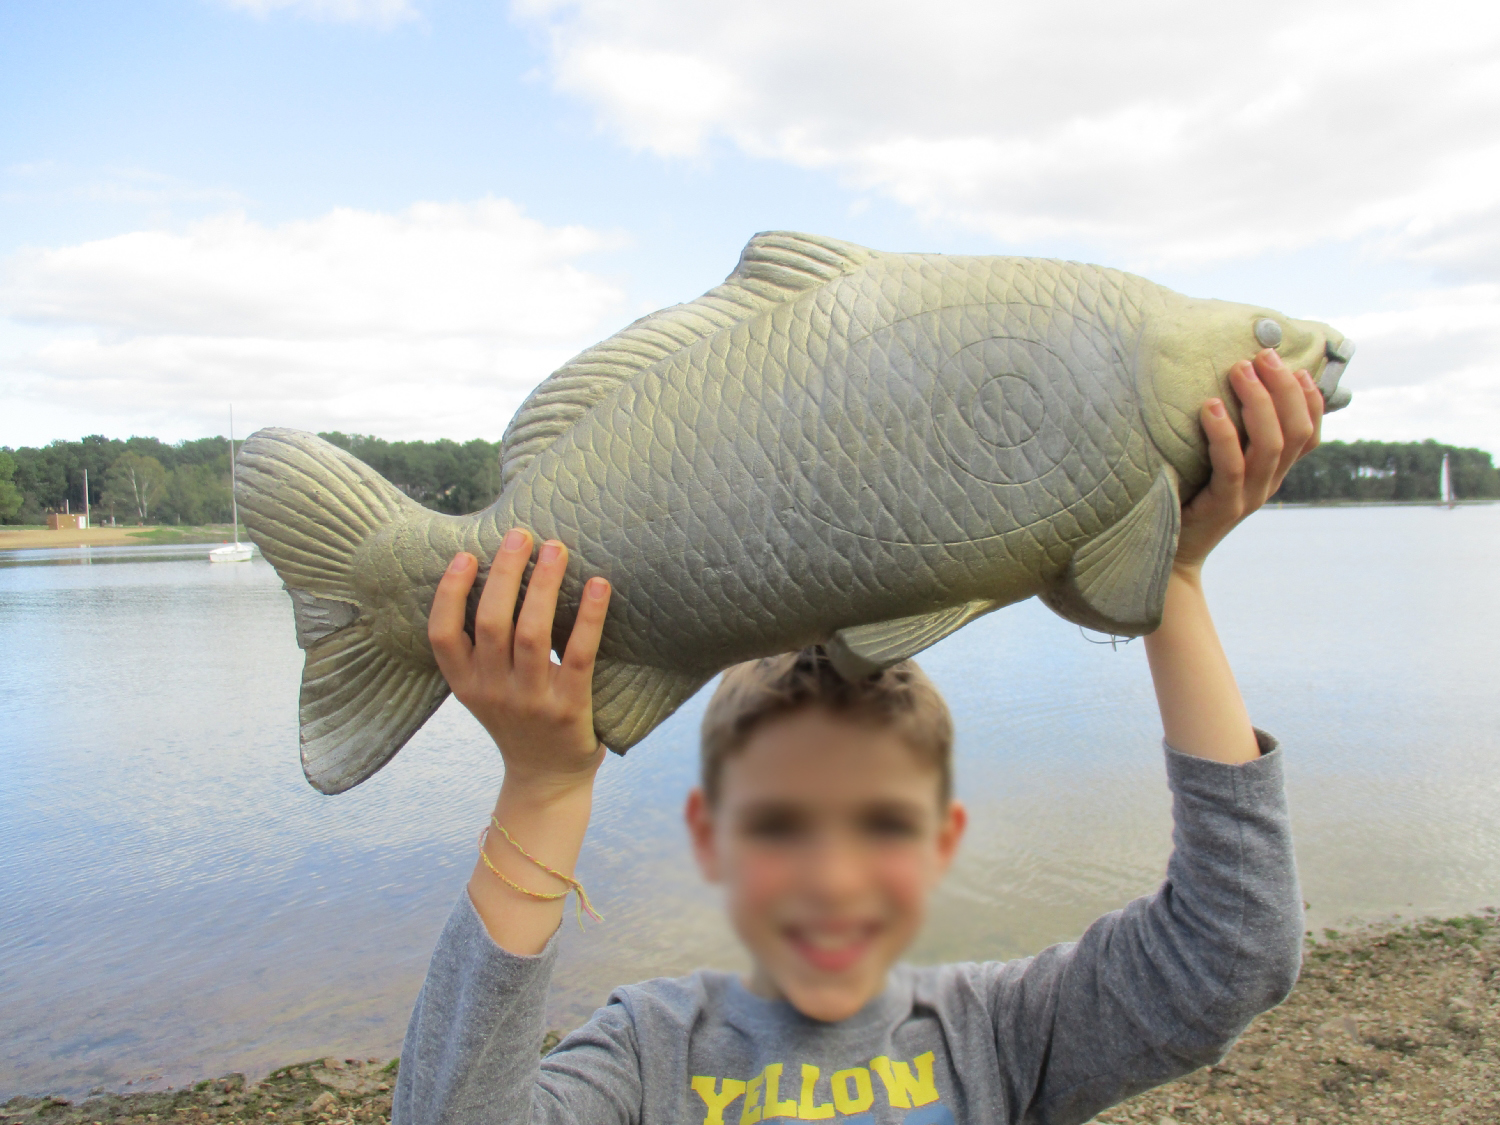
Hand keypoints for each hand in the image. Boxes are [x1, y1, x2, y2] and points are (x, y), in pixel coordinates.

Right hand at [428, 529, 611, 796]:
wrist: (547, 780)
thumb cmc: (519, 721)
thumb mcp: (486, 690)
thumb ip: (484, 649)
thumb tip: (499, 574)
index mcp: (466, 685)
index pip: (442, 635)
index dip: (450, 593)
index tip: (466, 556)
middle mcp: (492, 692)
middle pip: (490, 623)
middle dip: (505, 574)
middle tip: (521, 535)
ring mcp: (530, 701)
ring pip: (530, 634)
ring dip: (543, 586)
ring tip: (556, 549)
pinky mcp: (569, 708)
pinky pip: (578, 655)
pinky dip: (588, 617)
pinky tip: (599, 586)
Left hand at [1175, 348, 1323, 573]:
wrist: (1169, 556)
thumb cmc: (1188, 499)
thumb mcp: (1215, 465)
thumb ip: (1229, 437)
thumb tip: (1222, 386)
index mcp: (1273, 472)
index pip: (1308, 435)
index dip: (1310, 400)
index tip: (1295, 366)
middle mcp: (1268, 483)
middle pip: (1295, 432)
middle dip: (1284, 388)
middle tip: (1262, 356)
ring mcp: (1248, 497)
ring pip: (1270, 445)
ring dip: (1258, 401)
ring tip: (1239, 370)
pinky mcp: (1222, 508)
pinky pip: (1231, 467)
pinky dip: (1223, 434)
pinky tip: (1208, 407)